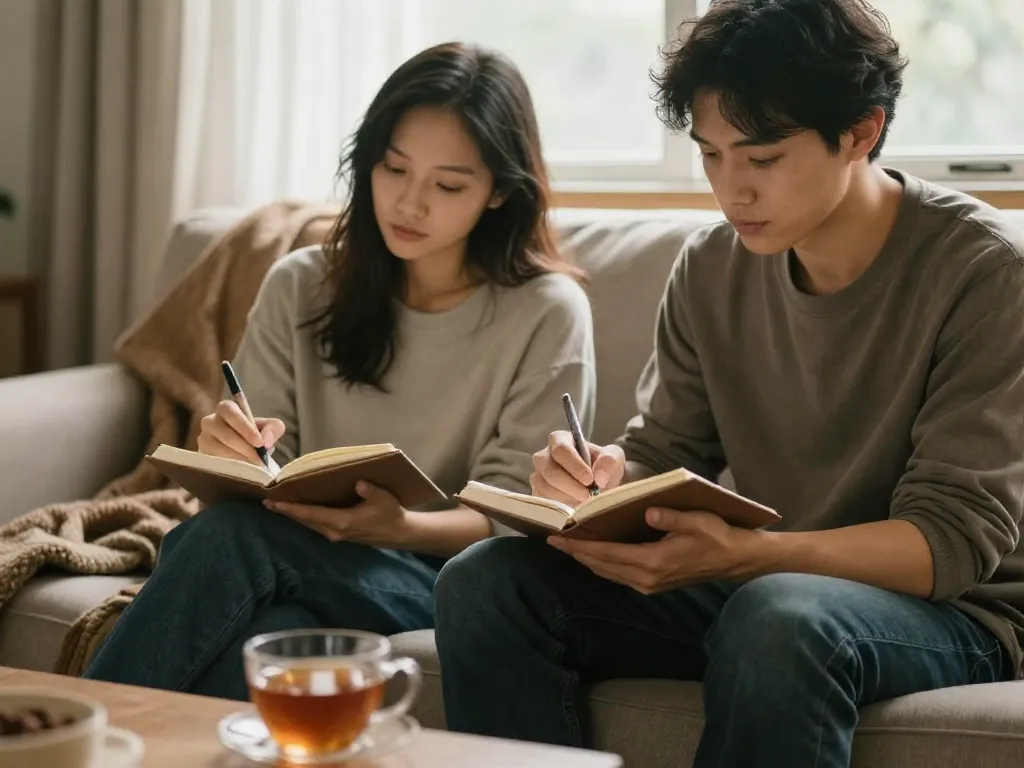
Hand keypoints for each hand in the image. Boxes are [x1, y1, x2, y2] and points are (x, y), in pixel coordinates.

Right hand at [198, 399, 285, 465]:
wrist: (241, 451)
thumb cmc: (254, 435)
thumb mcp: (269, 428)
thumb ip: (274, 428)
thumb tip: (266, 441)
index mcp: (226, 408)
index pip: (231, 413)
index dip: (245, 428)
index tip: (260, 443)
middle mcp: (209, 421)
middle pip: (225, 435)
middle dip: (245, 448)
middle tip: (260, 460)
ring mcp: (203, 439)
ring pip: (219, 450)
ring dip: (238, 460)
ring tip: (253, 466)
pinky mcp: (201, 455)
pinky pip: (214, 463)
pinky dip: (230, 468)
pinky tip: (242, 471)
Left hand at [264, 481, 410, 547]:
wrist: (398, 533)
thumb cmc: (391, 514)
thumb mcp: (383, 498)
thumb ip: (370, 490)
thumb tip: (358, 483)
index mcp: (342, 522)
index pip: (311, 515)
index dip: (291, 509)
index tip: (274, 503)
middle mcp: (334, 531)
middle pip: (304, 521)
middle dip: (286, 511)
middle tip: (267, 502)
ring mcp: (336, 535)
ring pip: (309, 525)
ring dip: (293, 515)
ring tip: (278, 505)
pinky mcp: (338, 535)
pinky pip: (316, 525)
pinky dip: (304, 518)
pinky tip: (298, 511)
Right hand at [531, 431, 625, 505]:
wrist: (598, 486)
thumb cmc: (603, 467)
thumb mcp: (614, 458)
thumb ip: (610, 460)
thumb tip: (598, 476)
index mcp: (560, 440)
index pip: (561, 450)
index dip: (575, 466)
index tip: (590, 480)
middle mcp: (543, 456)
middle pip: (550, 471)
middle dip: (571, 486)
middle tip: (589, 495)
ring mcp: (538, 476)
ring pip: (545, 488)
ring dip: (567, 497)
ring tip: (584, 500)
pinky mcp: (537, 494)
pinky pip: (543, 502)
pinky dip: (560, 507)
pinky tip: (574, 507)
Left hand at [548, 508, 754, 593]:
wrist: (736, 561)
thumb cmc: (718, 536)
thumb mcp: (697, 521)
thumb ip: (671, 517)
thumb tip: (647, 511)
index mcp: (654, 561)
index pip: (607, 554)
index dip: (580, 547)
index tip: (557, 538)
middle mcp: (647, 578)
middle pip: (601, 566)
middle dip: (576, 553)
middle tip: (553, 540)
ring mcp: (649, 585)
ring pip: (608, 573)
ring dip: (587, 560)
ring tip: (567, 546)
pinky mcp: (653, 584)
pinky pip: (619, 575)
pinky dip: (602, 564)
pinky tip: (593, 554)